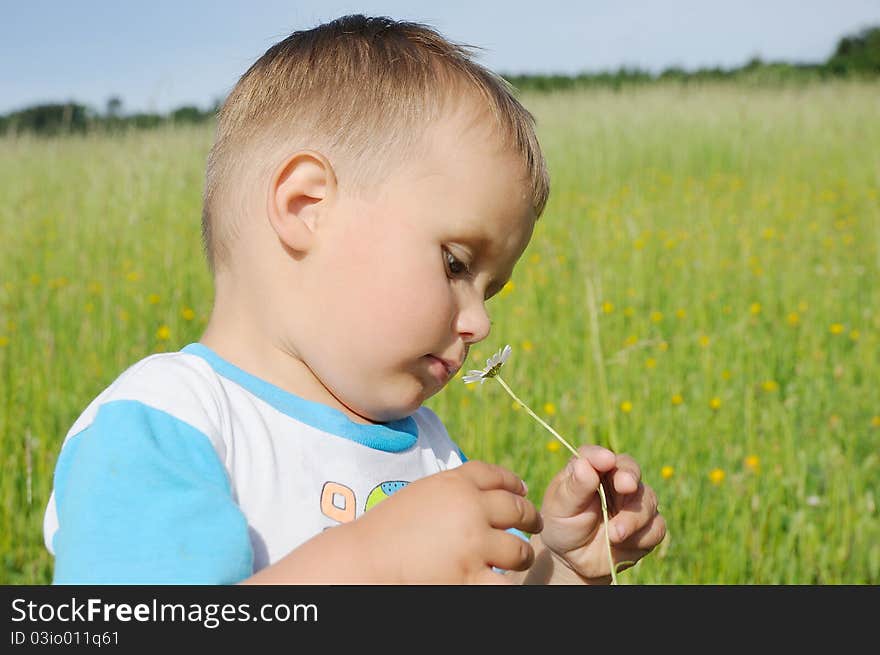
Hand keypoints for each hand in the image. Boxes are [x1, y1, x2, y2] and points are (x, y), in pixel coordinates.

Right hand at [354, 460, 542, 583]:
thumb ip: (451, 491)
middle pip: (516, 508)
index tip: (522, 491)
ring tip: (519, 558)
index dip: (513, 482)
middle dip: (529, 517)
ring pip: (519, 550)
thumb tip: (480, 492)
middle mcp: (469, 508)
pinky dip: (505, 585)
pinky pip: (504, 584)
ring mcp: (472, 544)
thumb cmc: (386, 530)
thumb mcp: (421, 494)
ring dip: (521, 555)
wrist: (365, 559)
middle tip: (534, 524)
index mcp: (454, 483)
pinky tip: (502, 583)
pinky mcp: (469, 577)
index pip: (495, 475)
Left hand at [539, 445, 665, 582]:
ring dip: (633, 517)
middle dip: (630, 477)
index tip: (605, 460)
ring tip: (614, 535)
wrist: (573, 559)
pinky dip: (642, 537)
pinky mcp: (647, 526)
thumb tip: (584, 465)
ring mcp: (634, 502)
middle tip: (626, 485)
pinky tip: (622, 545)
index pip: (597, 455)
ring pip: (647, 499)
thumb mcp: (560, 507)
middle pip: (630, 469)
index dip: (601, 456)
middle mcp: (615, 481)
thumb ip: (574, 487)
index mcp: (591, 469)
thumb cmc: (563, 525)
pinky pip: (656, 527)